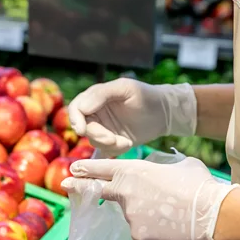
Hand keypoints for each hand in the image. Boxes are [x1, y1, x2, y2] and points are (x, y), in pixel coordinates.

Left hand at [62, 156, 239, 239]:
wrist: (213, 215)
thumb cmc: (200, 185)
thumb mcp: (179, 166)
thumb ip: (161, 169)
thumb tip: (159, 173)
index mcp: (134, 171)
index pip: (102, 169)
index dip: (85, 169)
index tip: (70, 170)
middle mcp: (126, 194)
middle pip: (105, 192)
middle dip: (84, 188)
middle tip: (67, 186)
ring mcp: (131, 217)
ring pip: (132, 214)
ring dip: (145, 213)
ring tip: (171, 212)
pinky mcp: (140, 236)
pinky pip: (143, 230)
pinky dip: (154, 228)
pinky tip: (172, 225)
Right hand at [68, 78, 197, 157]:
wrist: (164, 113)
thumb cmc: (146, 96)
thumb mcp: (125, 88)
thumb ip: (101, 94)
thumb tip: (82, 107)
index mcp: (95, 97)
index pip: (76, 108)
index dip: (75, 120)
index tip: (83, 130)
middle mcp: (96, 113)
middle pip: (83, 128)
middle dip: (97, 136)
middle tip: (113, 140)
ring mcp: (103, 128)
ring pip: (93, 141)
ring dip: (109, 144)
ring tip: (127, 142)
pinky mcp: (112, 142)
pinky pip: (105, 150)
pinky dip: (115, 150)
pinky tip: (128, 144)